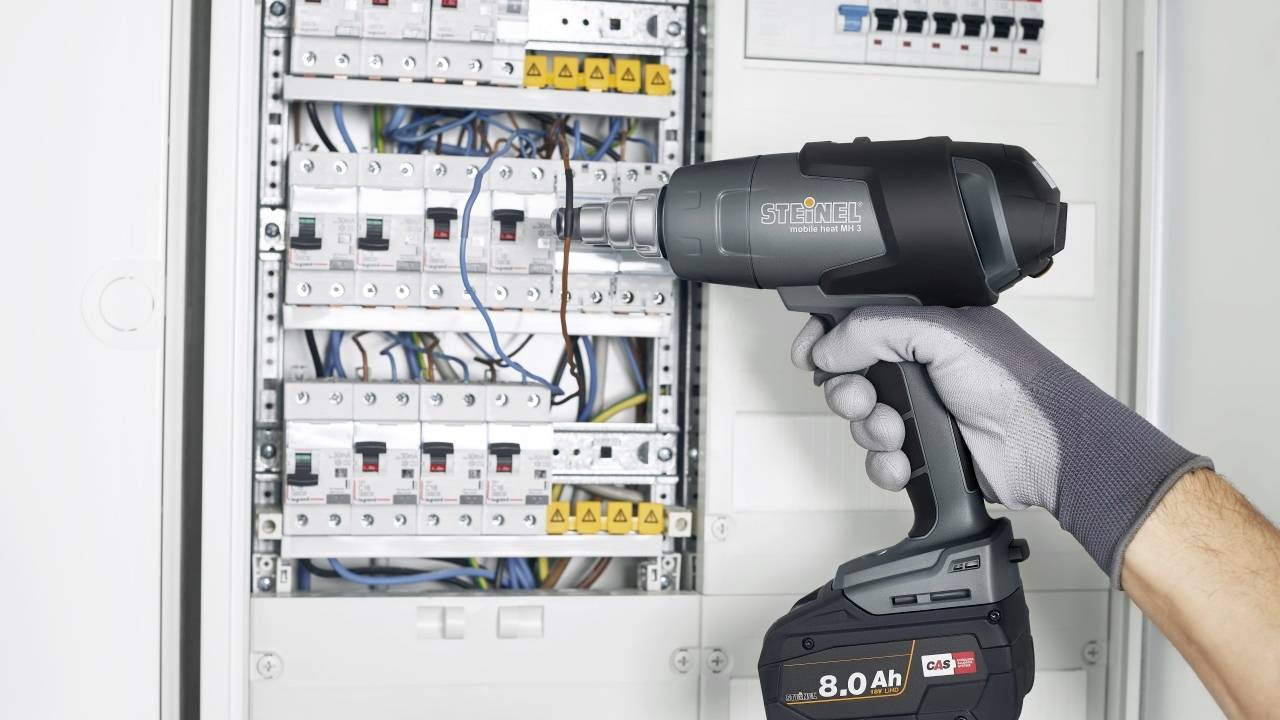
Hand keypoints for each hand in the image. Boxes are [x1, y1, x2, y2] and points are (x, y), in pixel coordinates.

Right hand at [792, 305, 1210, 580]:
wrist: (1048, 451)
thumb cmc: (1017, 385)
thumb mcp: (942, 335)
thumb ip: (876, 329)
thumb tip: (829, 344)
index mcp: (926, 325)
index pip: (859, 322)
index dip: (827, 336)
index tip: (809, 352)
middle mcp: (920, 365)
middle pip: (849, 375)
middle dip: (847, 390)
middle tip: (862, 398)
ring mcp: (922, 409)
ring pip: (861, 420)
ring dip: (868, 430)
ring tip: (893, 432)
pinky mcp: (924, 451)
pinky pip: (878, 459)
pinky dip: (883, 464)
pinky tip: (903, 462)